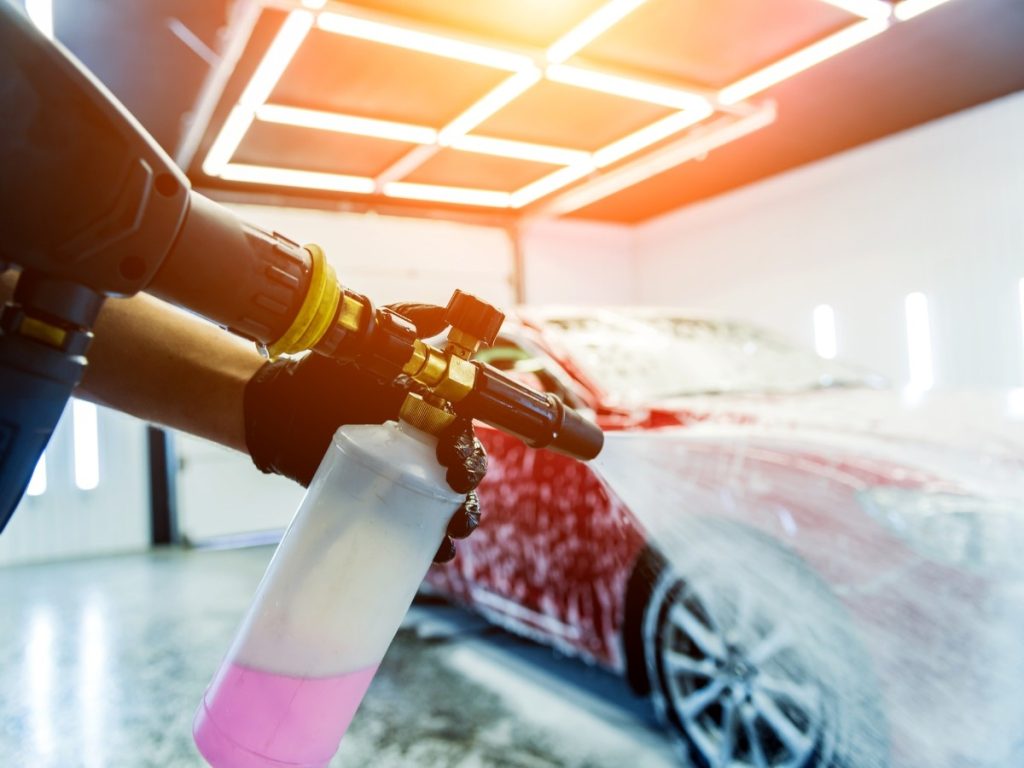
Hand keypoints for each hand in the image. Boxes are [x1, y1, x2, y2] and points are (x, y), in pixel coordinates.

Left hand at [243, 303, 484, 562]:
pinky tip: (434, 555)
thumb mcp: (365, 343)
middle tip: (455, 501)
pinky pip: (413, 526)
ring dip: (459, 524)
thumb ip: (406, 321)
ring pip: (447, 507)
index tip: (454, 464)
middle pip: (463, 476)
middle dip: (469, 495)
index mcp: (429, 413)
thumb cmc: (322, 370)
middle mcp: (422, 446)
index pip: (464, 437)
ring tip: (449, 539)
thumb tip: (445, 313)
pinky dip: (430, 545)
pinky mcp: (377, 499)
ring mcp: (400, 476)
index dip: (469, 455)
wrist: (275, 407)